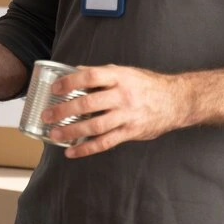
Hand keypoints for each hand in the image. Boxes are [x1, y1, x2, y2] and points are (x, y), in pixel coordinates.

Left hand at [41, 65, 188, 158]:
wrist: (176, 101)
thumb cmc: (147, 85)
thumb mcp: (125, 72)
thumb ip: (101, 73)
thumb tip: (74, 71)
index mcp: (119, 77)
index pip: (90, 77)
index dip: (70, 82)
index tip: (54, 88)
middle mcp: (122, 96)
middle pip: (88, 104)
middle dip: (64, 110)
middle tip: (47, 115)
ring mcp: (127, 116)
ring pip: (94, 126)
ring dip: (71, 131)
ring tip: (54, 134)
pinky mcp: (131, 132)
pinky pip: (105, 143)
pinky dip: (86, 149)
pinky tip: (72, 151)